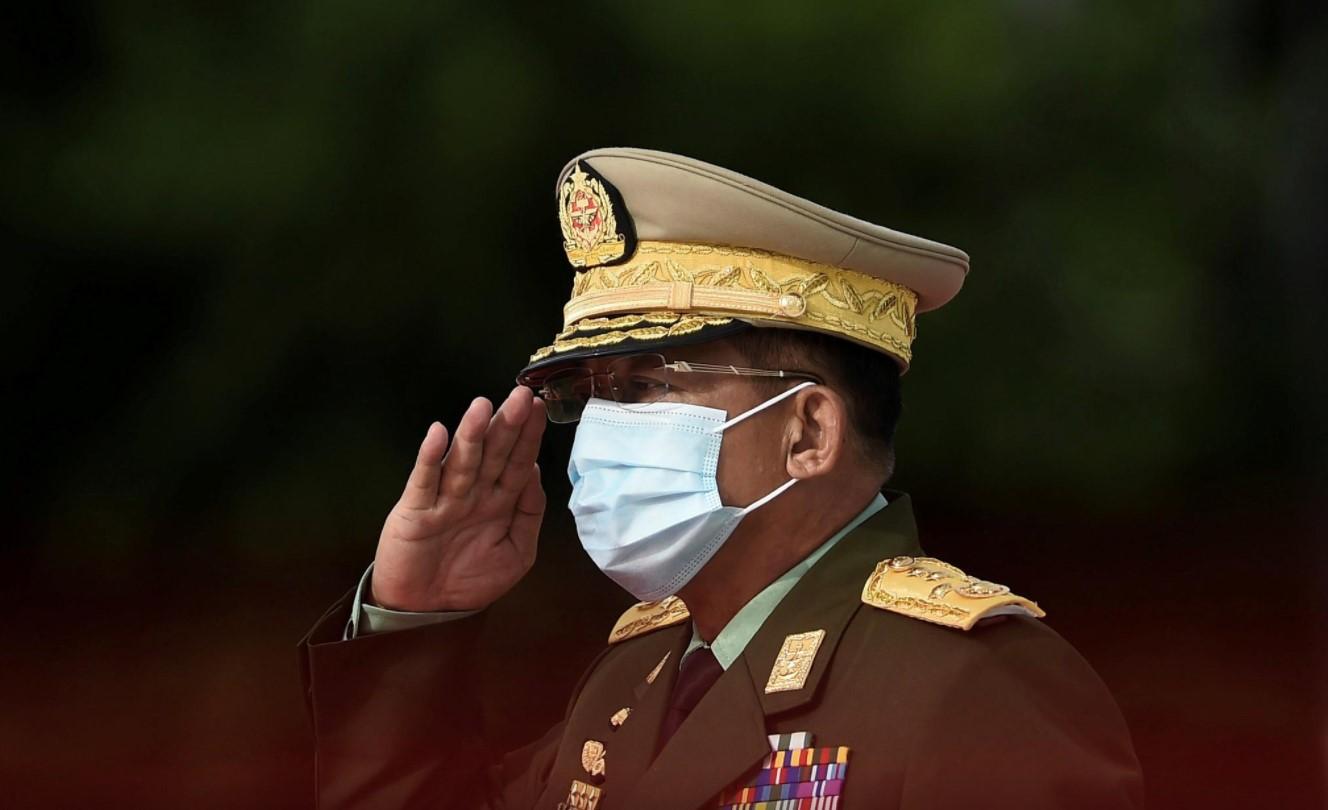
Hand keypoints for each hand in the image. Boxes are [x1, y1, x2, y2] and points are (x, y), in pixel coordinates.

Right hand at [371, 386, 547, 611]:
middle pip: (493, 453)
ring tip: (483, 406)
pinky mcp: (415, 510)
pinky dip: (430, 458)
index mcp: (501, 500)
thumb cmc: (472, 579)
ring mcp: (444, 499)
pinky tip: (438, 434)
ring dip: (472, 434)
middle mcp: (474, 493)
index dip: (529, 435)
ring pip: (462, 461)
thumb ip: (529, 513)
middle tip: (522, 396)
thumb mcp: (517, 552)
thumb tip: (535, 470)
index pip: (518, 460)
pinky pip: (424, 481)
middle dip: (507, 425)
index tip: (541, 408)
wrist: (430, 612)